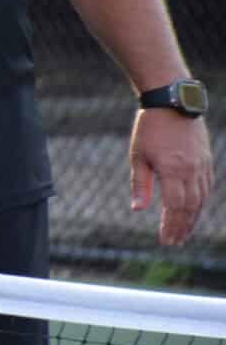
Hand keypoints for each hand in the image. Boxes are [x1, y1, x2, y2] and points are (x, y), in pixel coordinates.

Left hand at [130, 108, 213, 246]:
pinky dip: (201, 202)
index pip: (175, 207)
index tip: (165, 240)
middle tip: (173, 242)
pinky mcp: (206, 160)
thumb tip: (137, 210)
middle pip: (190, 207)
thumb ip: (140, 184)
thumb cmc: (149, 128)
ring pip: (202, 199)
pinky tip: (194, 211)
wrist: (172, 102)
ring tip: (184, 233)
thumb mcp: (138, 155)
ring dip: (193, 218)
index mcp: (173, 170)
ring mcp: (203, 165)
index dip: (171, 225)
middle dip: (182, 227)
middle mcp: (192, 170)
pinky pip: (207, 187)